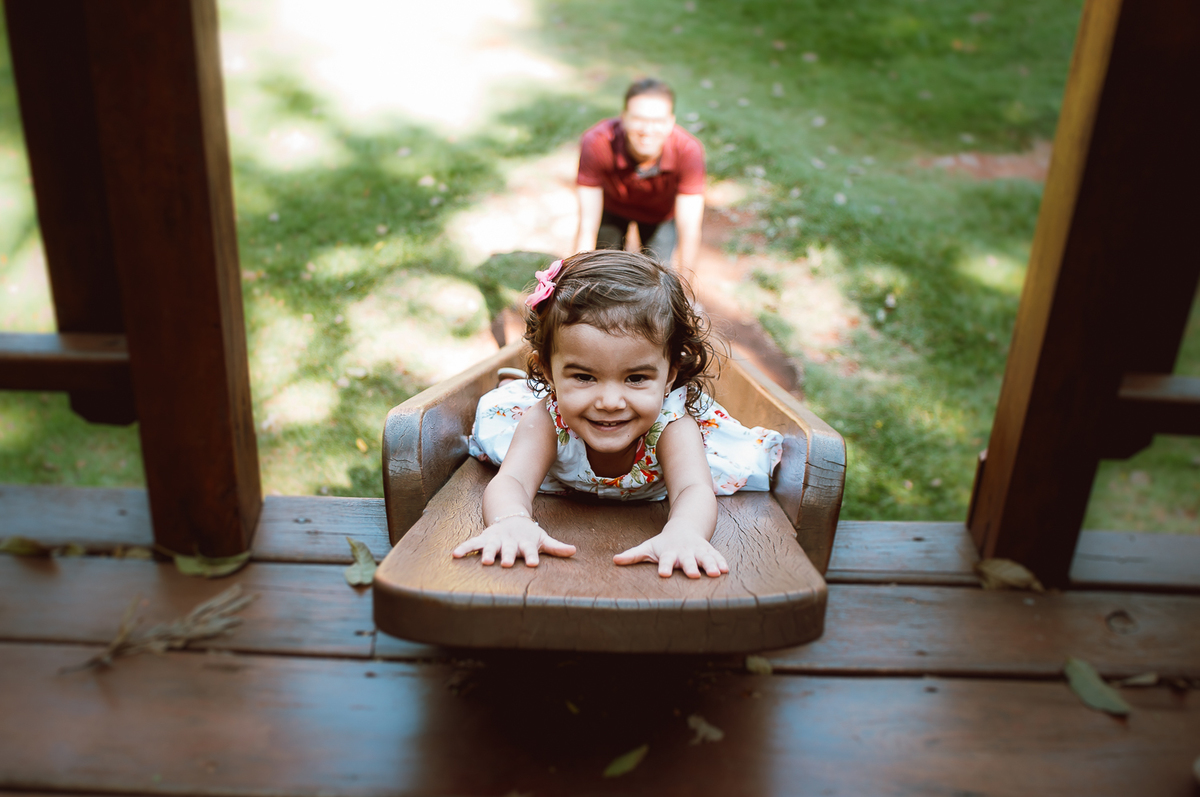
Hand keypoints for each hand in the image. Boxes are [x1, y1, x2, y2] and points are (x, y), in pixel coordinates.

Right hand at [451, 517, 575, 567]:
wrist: (511, 516)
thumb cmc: (529, 534)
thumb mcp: (542, 539)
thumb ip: (556, 547)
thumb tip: (574, 550)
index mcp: (525, 542)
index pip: (530, 550)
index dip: (532, 556)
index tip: (533, 563)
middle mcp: (509, 541)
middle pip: (509, 550)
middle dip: (508, 556)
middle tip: (508, 564)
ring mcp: (496, 539)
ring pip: (490, 546)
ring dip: (487, 552)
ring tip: (485, 560)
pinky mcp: (484, 538)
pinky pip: (472, 543)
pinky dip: (464, 548)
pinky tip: (454, 555)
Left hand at [612, 526, 728, 578]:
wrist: (684, 528)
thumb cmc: (663, 544)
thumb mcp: (648, 547)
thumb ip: (633, 555)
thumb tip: (614, 560)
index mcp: (669, 553)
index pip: (665, 560)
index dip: (664, 566)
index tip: (663, 574)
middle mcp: (684, 552)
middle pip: (687, 560)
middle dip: (690, 567)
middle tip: (692, 575)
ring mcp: (698, 551)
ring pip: (705, 558)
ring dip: (710, 565)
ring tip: (715, 573)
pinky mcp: (709, 551)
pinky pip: (716, 556)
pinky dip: (721, 562)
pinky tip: (726, 570)